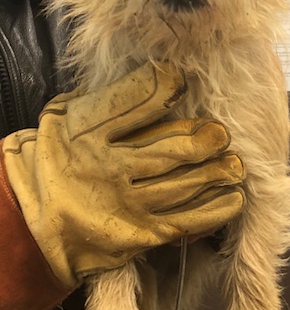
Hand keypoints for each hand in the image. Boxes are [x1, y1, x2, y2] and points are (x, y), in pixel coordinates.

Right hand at [3, 63, 244, 287]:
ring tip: (237, 166)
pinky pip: (182, 222)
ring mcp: (123, 205)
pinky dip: (211, 211)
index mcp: (88, 133)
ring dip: (215, 175)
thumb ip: (112, 98)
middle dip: (204, 141)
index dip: (164, 88)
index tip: (184, 79)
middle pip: (168, 151)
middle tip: (224, 136)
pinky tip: (233, 200)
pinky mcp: (136, 235)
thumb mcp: (73, 117)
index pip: (134, 103)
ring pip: (181, 186)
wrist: (31, 221)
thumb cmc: (58, 158)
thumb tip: (164, 74)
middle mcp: (107, 169)